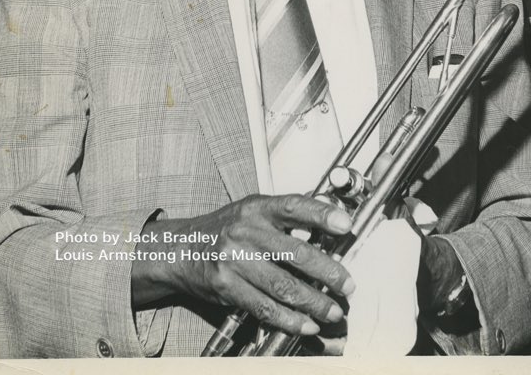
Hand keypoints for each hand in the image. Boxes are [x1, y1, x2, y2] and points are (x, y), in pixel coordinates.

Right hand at [131, 194, 354, 336]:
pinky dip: (288, 319)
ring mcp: (235, 261)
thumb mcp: (252, 209)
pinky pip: (264, 307)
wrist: (183, 249)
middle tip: (347, 284)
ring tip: (332, 311)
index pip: (293, 207)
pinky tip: (305, 324)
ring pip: (283, 286)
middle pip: (295, 253)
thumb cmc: (226, 227)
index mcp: (256, 208)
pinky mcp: (227, 287)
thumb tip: (329, 220)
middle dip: (328, 272)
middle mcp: (246, 232)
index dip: (321, 214)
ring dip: (313, 302)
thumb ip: (285, 216)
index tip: (346, 225)